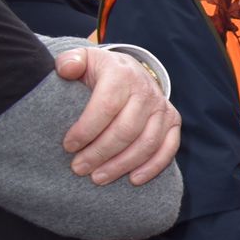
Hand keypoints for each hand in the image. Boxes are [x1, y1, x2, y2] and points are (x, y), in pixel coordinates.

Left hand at [56, 46, 180, 185]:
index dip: (87, 129)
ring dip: (122, 165)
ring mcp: (162, 108)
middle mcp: (146, 91)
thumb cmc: (100, 71)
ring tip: (98, 178)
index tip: (68, 146)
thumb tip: (66, 70)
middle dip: (100, 153)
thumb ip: (70, 61)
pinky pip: (168, 148)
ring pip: (146, 143)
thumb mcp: (83, 59)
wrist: (129, 71)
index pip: (106, 106)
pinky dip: (153, 167)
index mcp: (122, 74)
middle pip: (126, 129)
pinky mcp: (173, 121)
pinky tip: (133, 179)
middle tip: (79, 168)